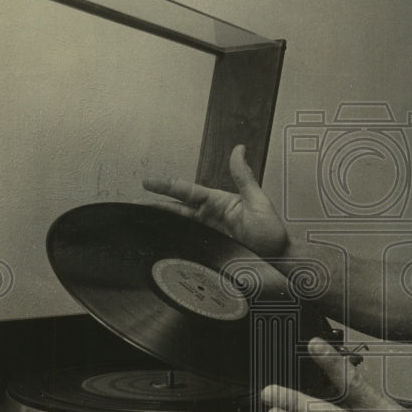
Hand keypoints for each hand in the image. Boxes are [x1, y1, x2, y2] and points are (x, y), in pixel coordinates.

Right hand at [142, 145, 289, 256]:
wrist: (279, 262)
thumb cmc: (272, 233)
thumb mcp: (257, 201)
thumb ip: (244, 177)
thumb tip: (239, 149)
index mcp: (219, 203)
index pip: (188, 192)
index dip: (167, 186)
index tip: (147, 182)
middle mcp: (210, 218)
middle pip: (177, 210)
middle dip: (155, 207)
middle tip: (133, 205)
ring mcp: (209, 236)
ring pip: (179, 227)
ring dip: (160, 224)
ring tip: (138, 222)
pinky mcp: (209, 252)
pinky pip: (188, 245)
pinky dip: (173, 243)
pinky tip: (159, 243)